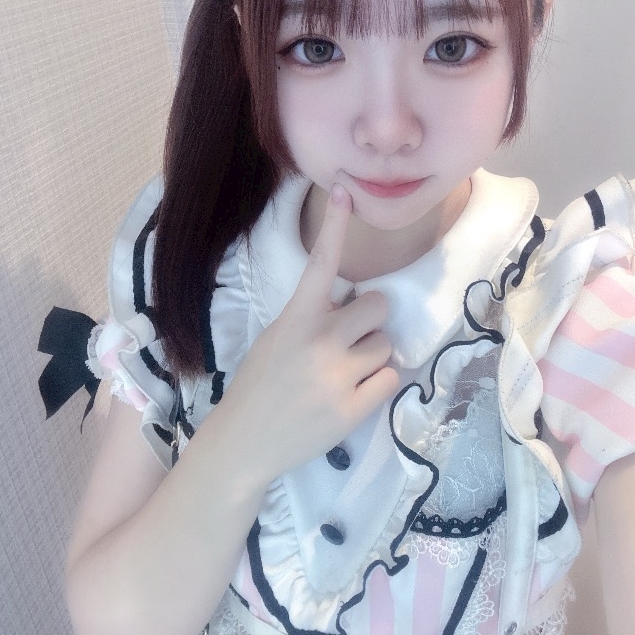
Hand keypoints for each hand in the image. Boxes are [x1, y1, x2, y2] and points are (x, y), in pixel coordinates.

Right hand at [226, 183, 398, 484]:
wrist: (244, 442)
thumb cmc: (259, 386)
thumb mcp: (276, 338)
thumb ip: (313, 319)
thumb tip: (358, 306)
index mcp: (297, 316)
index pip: (322, 262)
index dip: (336, 225)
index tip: (347, 191)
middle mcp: (320, 338)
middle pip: (379, 306)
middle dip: (371, 322)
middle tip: (350, 342)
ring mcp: (338, 373)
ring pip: (386, 345)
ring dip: (372, 357)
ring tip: (342, 377)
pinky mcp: (353, 407)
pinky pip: (390, 379)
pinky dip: (377, 386)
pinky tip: (351, 397)